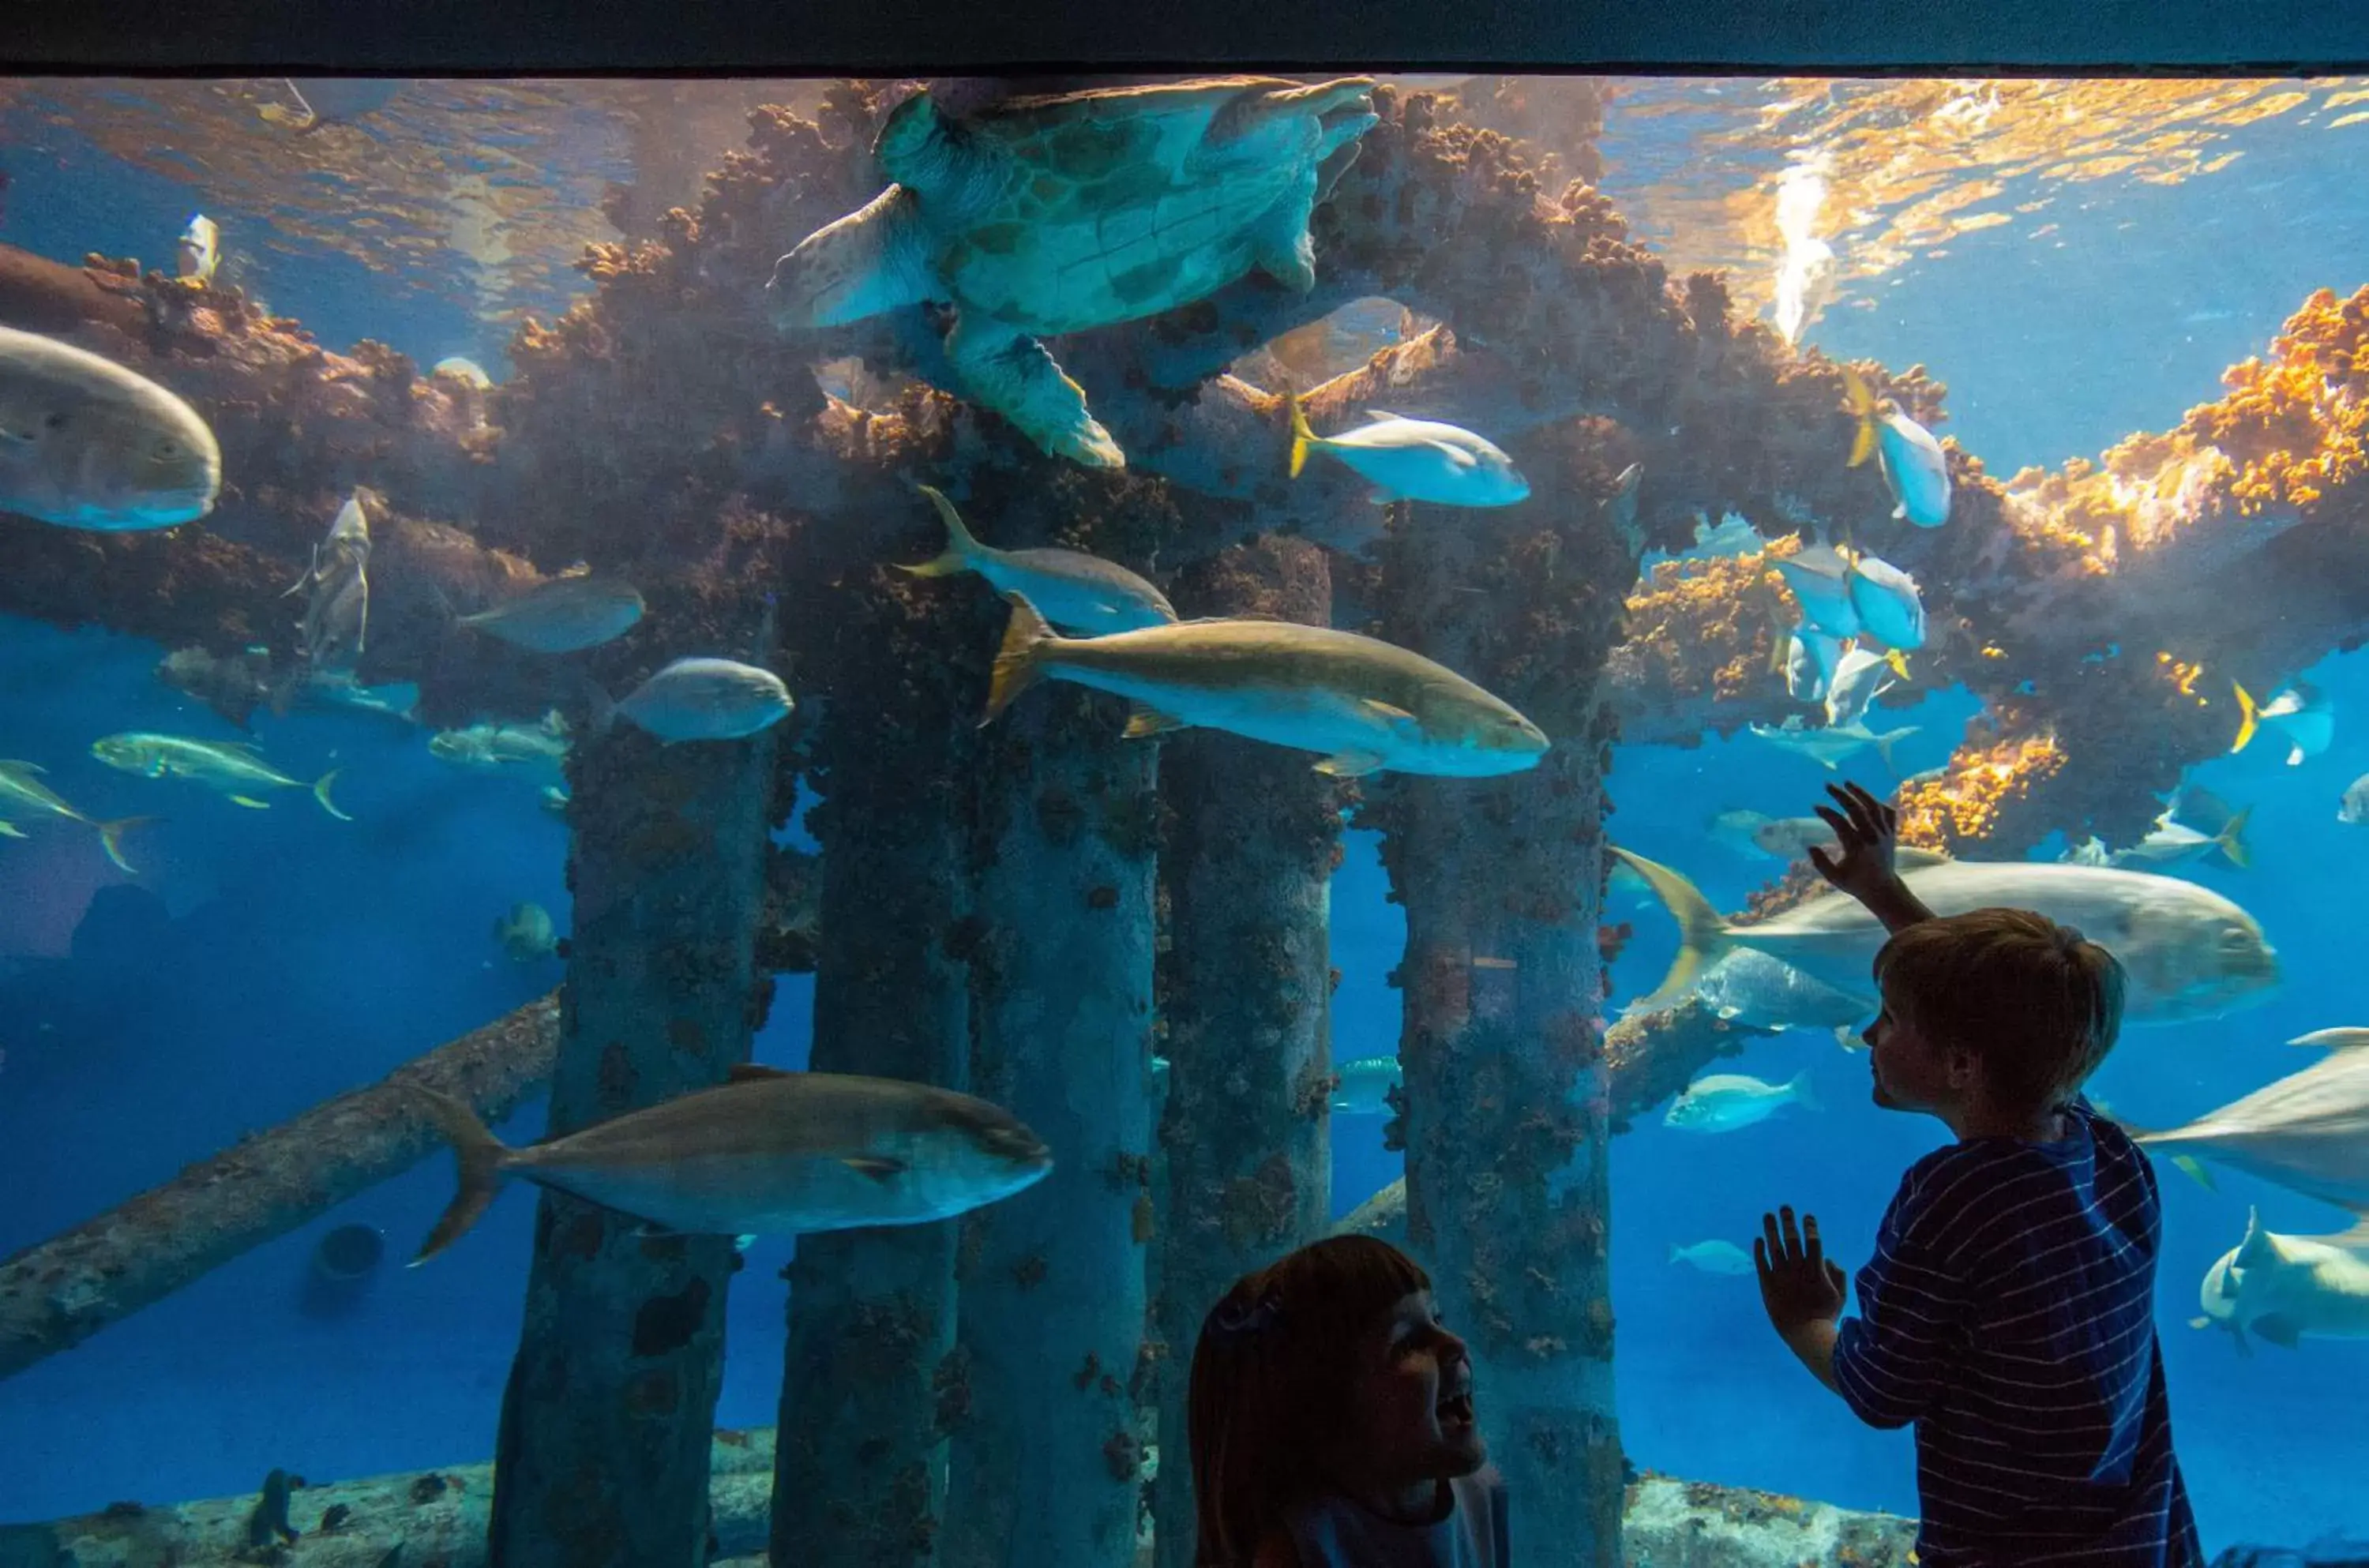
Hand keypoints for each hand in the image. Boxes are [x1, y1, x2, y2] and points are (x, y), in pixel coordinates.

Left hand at [1755, 1205, 1847, 1335]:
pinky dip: (1759, 1250)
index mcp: (1816, 1270)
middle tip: (1785, 1207)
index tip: (1808, 1216)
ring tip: (1768, 1215)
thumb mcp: (1840, 1295)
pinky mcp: (1767, 1284)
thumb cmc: (1825, 1316)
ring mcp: (1781, 1276)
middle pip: (1791, 1239)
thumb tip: (1828, 1258)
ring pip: (1774, 1246)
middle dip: (1789, 1221)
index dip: (1810, 1227)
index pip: (1813, 1241)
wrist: (1805, 1334)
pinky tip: (1758, 1239)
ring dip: (1771, 1229)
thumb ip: (1837, 1274)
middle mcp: (1797, 1269)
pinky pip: (1761, 1263)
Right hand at [1807, 780, 1899, 900]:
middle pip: (1857, 810)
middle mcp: (1872, 838)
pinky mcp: (1891, 833)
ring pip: (1874, 807)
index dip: (1827, 813)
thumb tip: (1809, 846)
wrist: (1883, 888)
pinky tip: (1867, 798)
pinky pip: (1888, 813)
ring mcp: (1884, 834)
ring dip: (1861, 793)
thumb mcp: (1834, 877)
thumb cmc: (1855, 883)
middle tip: (1828, 785)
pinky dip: (1878, 803)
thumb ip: (1821, 863)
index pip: (1840, 824)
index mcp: (1857, 848)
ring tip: (1847, 782)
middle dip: (1841, 795)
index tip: (1816, 806)